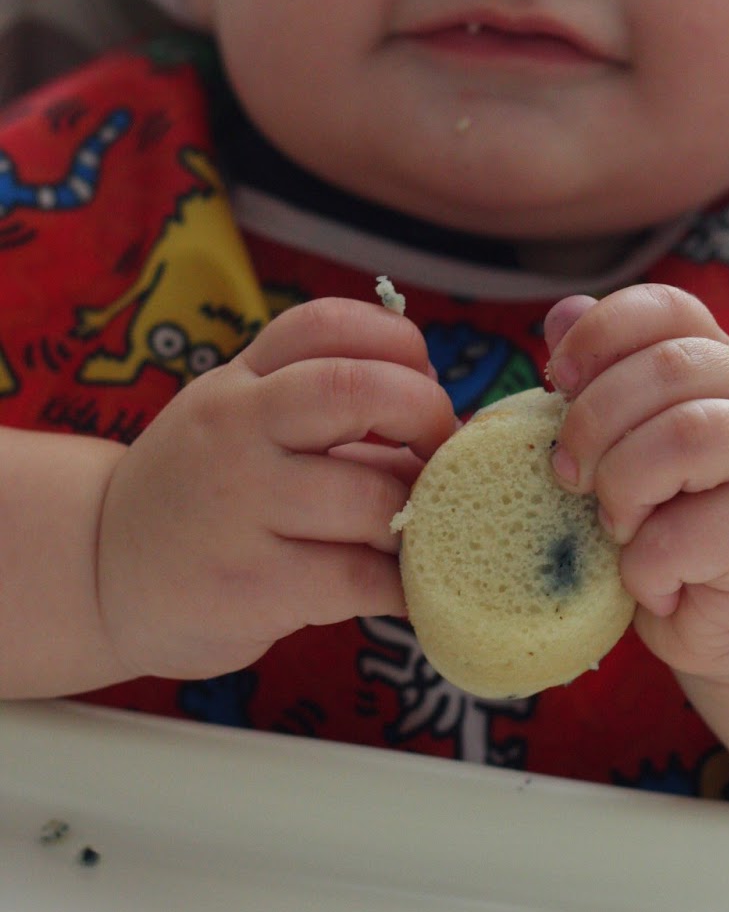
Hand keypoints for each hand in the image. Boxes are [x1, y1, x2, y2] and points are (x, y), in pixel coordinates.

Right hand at [95, 297, 455, 680]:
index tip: (420, 383)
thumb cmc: (199, 492)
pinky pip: (358, 579)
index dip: (399, 344)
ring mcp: (240, 508)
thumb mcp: (239, 419)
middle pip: (355, 388)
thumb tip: (448, 421)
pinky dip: (402, 585)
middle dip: (426, 414)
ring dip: (416, 518)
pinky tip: (402, 587)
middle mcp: (236, 430)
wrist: (97, 572)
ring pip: (371, 498)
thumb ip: (324, 403)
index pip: (328, 323)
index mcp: (241, 381)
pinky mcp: (251, 586)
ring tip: (410, 531)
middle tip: (439, 452)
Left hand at [544, 284, 728, 685]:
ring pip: (682, 436)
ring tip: (617, 527)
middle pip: (665, 368)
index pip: (664, 307)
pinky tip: (659, 583)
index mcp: (716, 360)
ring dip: (622, 488)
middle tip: (568, 476)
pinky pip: (682, 534)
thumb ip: (602, 382)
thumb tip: (562, 311)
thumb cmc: (678, 523)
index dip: (600, 332)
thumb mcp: (632, 446)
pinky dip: (645, 566)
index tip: (557, 379)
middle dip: (592, 422)